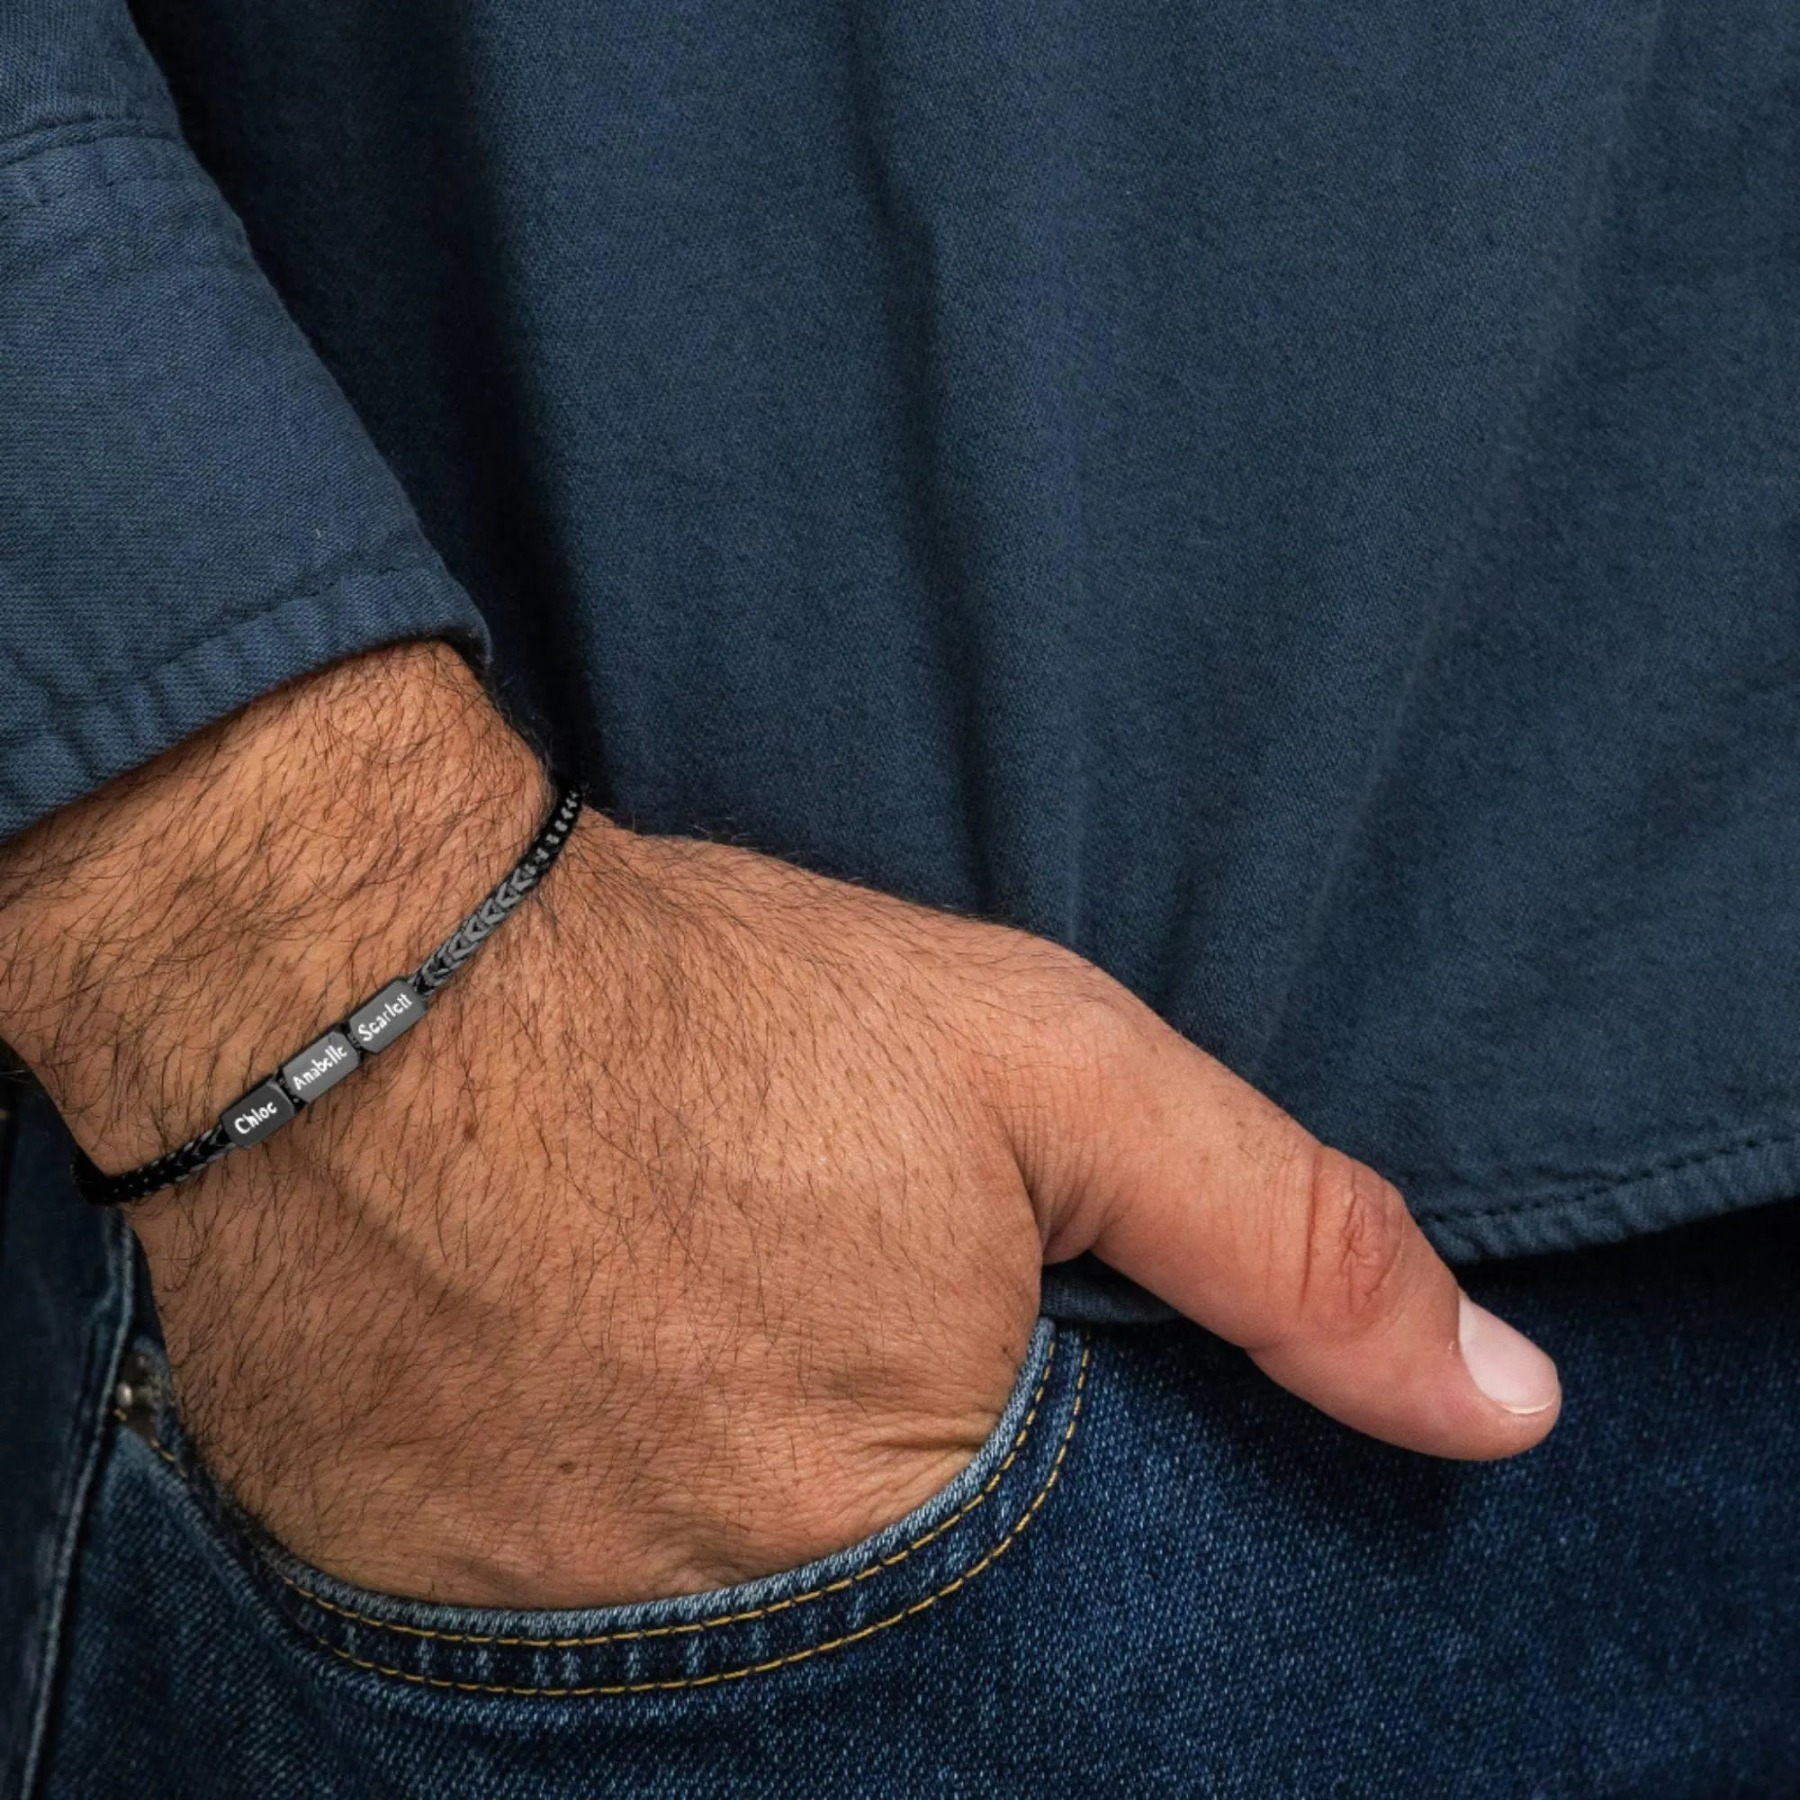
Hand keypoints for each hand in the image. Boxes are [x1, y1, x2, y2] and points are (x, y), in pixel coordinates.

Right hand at [0, 646, 1558, 1607]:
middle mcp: (718, 1628)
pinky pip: (545, 1620)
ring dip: (721, 1512)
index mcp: (907, 1518)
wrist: (364, 977)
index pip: (1066, 1633)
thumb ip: (1280, 1243)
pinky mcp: (393, 1598)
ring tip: (681, 1337)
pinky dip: (587, 1525)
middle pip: (884, 1640)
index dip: (1033, 1500)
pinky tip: (576, 1378)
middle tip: (787, 1323)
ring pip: (714, 1636)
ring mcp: (532, 1636)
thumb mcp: (1043, 1072)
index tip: (957, 1378)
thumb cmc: (715, 1011)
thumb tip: (1504, 1408)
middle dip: (871, 1502)